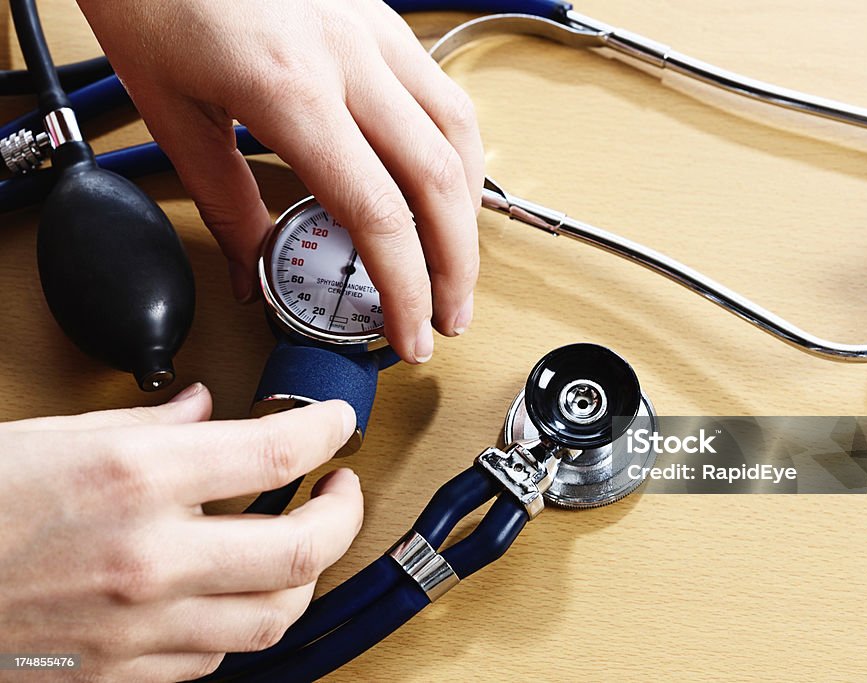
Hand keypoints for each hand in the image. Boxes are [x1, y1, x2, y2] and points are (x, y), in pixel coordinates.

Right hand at [0, 383, 361, 681]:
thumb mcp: (55, 435)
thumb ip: (148, 423)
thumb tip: (205, 409)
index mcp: (134, 480)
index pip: (275, 454)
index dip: (324, 430)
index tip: (335, 424)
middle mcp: (148, 558)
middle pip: (302, 550)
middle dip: (344, 514)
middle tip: (341, 488)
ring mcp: (136, 627)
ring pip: (273, 618)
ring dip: (304, 576)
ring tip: (304, 542)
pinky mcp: (117, 674)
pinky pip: (213, 659)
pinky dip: (241, 622)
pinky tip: (235, 592)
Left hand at [76, 0, 483, 362]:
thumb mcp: (170, 106)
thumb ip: (221, 197)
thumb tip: (251, 266)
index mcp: (291, 87)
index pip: (377, 213)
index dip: (404, 289)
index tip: (411, 333)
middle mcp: (349, 55)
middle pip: (439, 181)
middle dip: (455, 265)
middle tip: (450, 316)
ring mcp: (373, 29)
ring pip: (459, 132)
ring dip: (468, 210)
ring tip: (456, 261)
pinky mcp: (379, 15)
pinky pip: (442, 92)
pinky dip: (457, 151)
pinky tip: (444, 184)